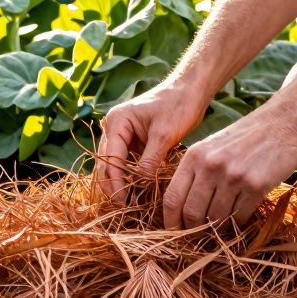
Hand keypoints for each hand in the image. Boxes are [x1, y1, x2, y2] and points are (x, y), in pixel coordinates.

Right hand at [96, 82, 208, 198]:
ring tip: (126, 202)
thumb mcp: (164, 134)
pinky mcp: (133, 141)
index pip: (110, 157)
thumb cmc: (178, 106)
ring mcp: (122, 134)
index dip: (115, 182)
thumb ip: (150, 159)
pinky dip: (129, 175)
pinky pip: (126, 161)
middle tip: (122, 206)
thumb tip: (140, 184)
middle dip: (112, 184)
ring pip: (113, 163)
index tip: (122, 201)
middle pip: (106, 162)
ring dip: (119, 181)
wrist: (190, 91)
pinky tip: (135, 190)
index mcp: (117, 121)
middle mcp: (114, 127)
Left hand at [162, 104, 296, 228]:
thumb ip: (195, 172)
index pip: (172, 198)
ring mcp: (233, 176)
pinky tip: (241, 214)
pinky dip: (238, 222)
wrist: (284, 123)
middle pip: (191, 213)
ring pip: (216, 219)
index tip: (174, 232)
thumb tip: (182, 209)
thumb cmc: (245, 137)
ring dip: (219, 227)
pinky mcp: (256, 186)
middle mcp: (210, 166)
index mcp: (194, 156)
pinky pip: (240, 217)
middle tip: (201, 235)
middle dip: (194, 230)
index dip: (171, 221)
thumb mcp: (211, 146)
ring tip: (224, 223)